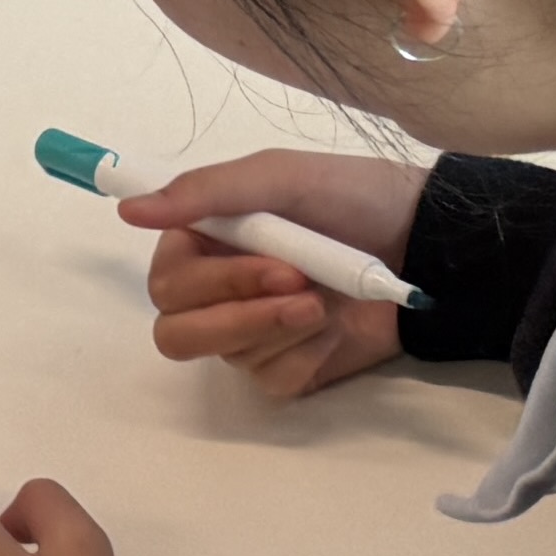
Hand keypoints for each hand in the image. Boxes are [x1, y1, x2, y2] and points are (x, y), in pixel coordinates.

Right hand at [123, 151, 428, 400]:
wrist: (426, 244)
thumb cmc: (352, 198)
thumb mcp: (280, 177)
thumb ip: (206, 192)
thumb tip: (128, 212)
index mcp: (203, 243)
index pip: (166, 284)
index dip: (214, 283)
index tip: (277, 263)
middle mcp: (216, 292)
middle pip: (178, 332)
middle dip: (243, 315)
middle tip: (305, 290)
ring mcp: (250, 334)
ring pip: (229, 355)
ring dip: (282, 328)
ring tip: (329, 303)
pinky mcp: (287, 367)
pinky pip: (273, 379)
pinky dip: (308, 354)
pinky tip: (336, 329)